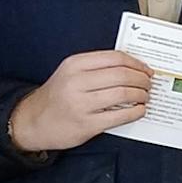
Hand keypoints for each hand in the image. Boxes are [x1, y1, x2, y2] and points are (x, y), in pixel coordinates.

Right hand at [9, 50, 156, 151]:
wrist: (33, 121)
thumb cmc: (58, 96)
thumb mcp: (70, 73)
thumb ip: (97, 67)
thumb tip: (134, 67)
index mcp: (74, 65)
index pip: (115, 58)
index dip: (137, 63)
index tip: (146, 70)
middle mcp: (76, 82)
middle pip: (122, 75)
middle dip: (142, 80)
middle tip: (148, 84)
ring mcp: (81, 104)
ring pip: (124, 94)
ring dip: (141, 95)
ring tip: (144, 97)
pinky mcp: (87, 124)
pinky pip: (120, 116)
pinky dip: (136, 112)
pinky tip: (139, 110)